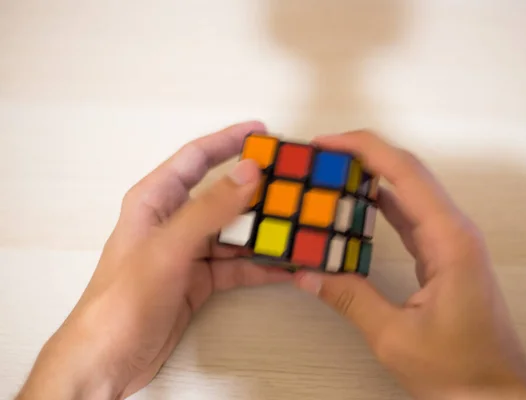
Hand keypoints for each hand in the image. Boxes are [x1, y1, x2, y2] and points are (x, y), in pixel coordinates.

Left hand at [17, 121, 291, 399]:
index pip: (196, 157)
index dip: (229, 140)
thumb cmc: (124, 299)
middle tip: (291, 185)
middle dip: (256, 190)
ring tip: (296, 227)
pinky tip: (283, 265)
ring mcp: (187, 251)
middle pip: (221, 194)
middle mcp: (172, 220)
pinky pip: (235, 264)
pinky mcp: (198, 279)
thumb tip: (250, 171)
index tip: (263, 132)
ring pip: (233, 231)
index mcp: (155, 199)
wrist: (109, 357)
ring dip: (262, 230)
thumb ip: (210, 208)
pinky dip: (258, 264)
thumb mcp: (170, 247)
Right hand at [295, 131, 525, 399]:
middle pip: (408, 172)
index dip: (364, 149)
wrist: (496, 393)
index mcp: (449, 239)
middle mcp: (454, 231)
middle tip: (321, 154)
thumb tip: (306, 272)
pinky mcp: (444, 254)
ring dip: (372, 175)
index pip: (405, 173)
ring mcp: (451, 241)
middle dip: (363, 155)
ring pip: (410, 190)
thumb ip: (350, 298)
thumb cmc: (460, 369)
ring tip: (331, 172)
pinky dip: (382, 202)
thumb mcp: (395, 336)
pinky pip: (410, 215)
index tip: (327, 142)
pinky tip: (358, 202)